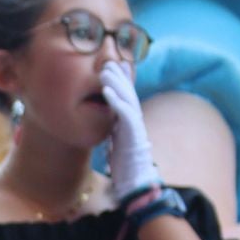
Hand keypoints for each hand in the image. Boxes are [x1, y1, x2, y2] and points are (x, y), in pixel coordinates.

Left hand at [101, 60, 160, 202]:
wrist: (134, 179)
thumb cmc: (123, 161)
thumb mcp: (116, 138)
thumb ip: (114, 126)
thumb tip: (107, 118)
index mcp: (129, 119)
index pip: (126, 94)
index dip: (121, 79)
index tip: (112, 64)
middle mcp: (134, 118)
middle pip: (128, 92)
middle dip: (119, 75)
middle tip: (108, 60)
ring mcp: (134, 124)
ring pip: (126, 98)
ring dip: (115, 83)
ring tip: (104, 71)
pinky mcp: (132, 132)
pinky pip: (124, 113)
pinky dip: (115, 101)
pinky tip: (105, 92)